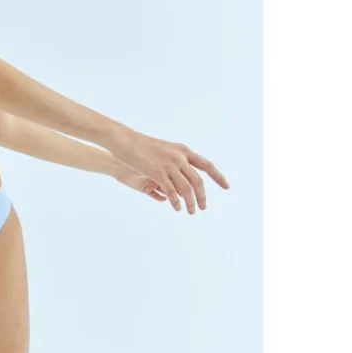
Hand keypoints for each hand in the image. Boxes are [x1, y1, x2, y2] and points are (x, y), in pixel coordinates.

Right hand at [106, 125, 229, 214]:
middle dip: (202, 196)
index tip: (227, 186)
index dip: (218, 176)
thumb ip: (174, 162)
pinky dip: (176, 202)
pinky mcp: (157, 172)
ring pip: (187, 189)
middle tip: (203, 207)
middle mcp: (179, 157)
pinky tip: (176, 208)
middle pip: (198, 181)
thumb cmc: (140, 145)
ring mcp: (169, 165)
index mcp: (183, 150)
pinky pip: (171, 192)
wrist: (124, 140)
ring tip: (191, 211)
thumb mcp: (163, 150)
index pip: (206, 165)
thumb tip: (181, 176)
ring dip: (191, 202)